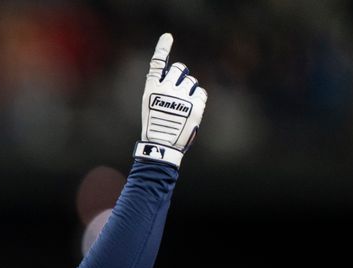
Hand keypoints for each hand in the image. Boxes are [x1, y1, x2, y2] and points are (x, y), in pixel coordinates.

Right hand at [134, 33, 206, 167]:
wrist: (162, 145)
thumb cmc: (156, 126)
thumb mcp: (151, 105)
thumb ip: (162, 88)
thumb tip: (178, 74)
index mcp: (152, 88)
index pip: (158, 63)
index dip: (162, 49)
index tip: (167, 37)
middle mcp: (166, 88)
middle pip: (180, 69)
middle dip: (181, 76)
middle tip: (179, 90)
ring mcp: (181, 95)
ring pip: (192, 81)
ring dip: (189, 90)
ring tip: (182, 106)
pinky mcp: (195, 104)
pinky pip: (201, 92)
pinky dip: (197, 100)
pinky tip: (190, 110)